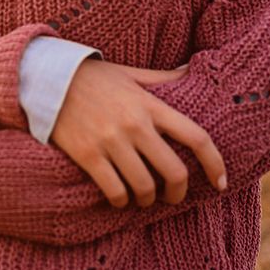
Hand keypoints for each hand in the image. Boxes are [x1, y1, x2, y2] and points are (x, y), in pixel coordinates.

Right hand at [51, 59, 226, 209]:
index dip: (214, 163)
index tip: (220, 182)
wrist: (48, 79)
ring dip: (147, 199)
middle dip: (178, 192)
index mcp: (150, 104)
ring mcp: (111, 141)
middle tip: (172, 196)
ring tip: (143, 196)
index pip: (196, 136)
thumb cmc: (94, 77)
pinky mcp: (88, 156)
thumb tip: (193, 70)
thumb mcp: (131, 73)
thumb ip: (163, 78)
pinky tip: (120, 196)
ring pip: (145, 187)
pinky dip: (122, 200)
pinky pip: (115, 192)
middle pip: (175, 172)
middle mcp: (135, 124)